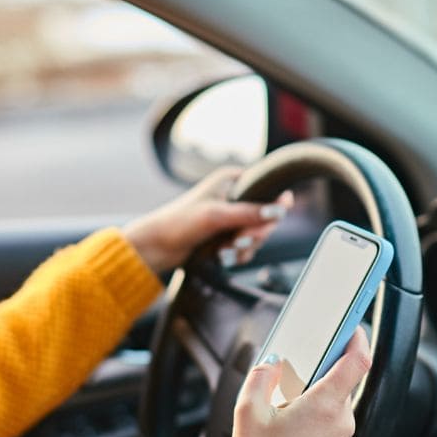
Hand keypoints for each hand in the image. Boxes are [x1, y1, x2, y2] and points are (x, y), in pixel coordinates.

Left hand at [122, 167, 293, 273]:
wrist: (157, 247)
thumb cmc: (180, 223)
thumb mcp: (217, 216)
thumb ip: (249, 213)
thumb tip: (279, 211)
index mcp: (231, 180)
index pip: (268, 188)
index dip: (274, 205)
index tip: (272, 220)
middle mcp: (234, 195)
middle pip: (266, 216)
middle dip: (254, 233)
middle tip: (238, 242)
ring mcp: (231, 216)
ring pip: (257, 234)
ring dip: (244, 247)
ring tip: (224, 251)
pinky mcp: (226, 235)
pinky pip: (246, 247)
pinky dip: (237, 254)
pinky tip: (222, 257)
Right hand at [215, 328, 371, 436]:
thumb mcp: (248, 410)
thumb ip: (263, 375)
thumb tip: (273, 362)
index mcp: (326, 406)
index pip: (358, 361)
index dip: (358, 339)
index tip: (353, 329)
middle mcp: (342, 424)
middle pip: (343, 384)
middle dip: (322, 374)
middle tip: (295, 373)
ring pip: (336, 408)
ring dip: (317, 400)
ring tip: (284, 411)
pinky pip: (333, 429)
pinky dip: (317, 423)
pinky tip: (289, 433)